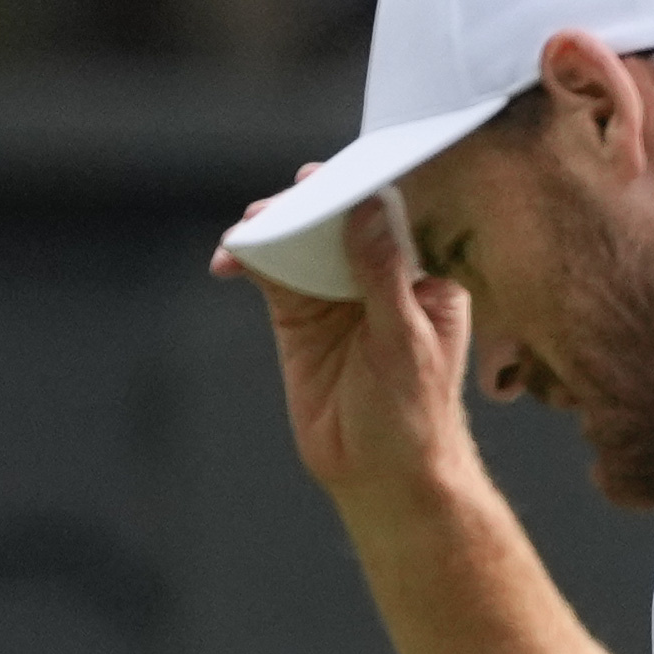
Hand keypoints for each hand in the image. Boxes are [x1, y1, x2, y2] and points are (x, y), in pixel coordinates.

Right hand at [214, 183, 484, 516]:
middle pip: (338, 220)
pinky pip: (271, 274)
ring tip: (251, 227)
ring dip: (274, 228)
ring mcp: (336, 293)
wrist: (381, 476)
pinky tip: (229, 259)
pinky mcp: (300, 316)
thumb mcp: (404, 340)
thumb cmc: (414, 415)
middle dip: (307, 205)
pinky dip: (249, 260)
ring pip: (300, 241)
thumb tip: (365, 207)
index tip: (326, 177)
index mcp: (424, 276)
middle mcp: (380, 276)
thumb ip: (382, 273)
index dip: (358, 189)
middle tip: (281, 203)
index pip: (390, 216)